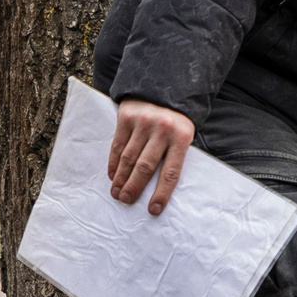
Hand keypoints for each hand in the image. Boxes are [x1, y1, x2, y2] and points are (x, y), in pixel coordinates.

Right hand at [108, 99, 195, 215]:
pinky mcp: (127, 117)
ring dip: (121, 179)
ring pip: (129, 158)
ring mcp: (143, 123)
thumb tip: (161, 188)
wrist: (164, 87)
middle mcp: (162, 130)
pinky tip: (112, 176)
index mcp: (182, 136)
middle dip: (134, 188)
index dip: (161, 193)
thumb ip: (174, 155)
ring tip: (117, 193)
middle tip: (126, 201)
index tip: (153, 210)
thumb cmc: (176, 119)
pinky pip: (117, 145)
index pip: (171, 172)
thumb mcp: (184, 134)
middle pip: (145, 166)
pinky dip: (113, 163)